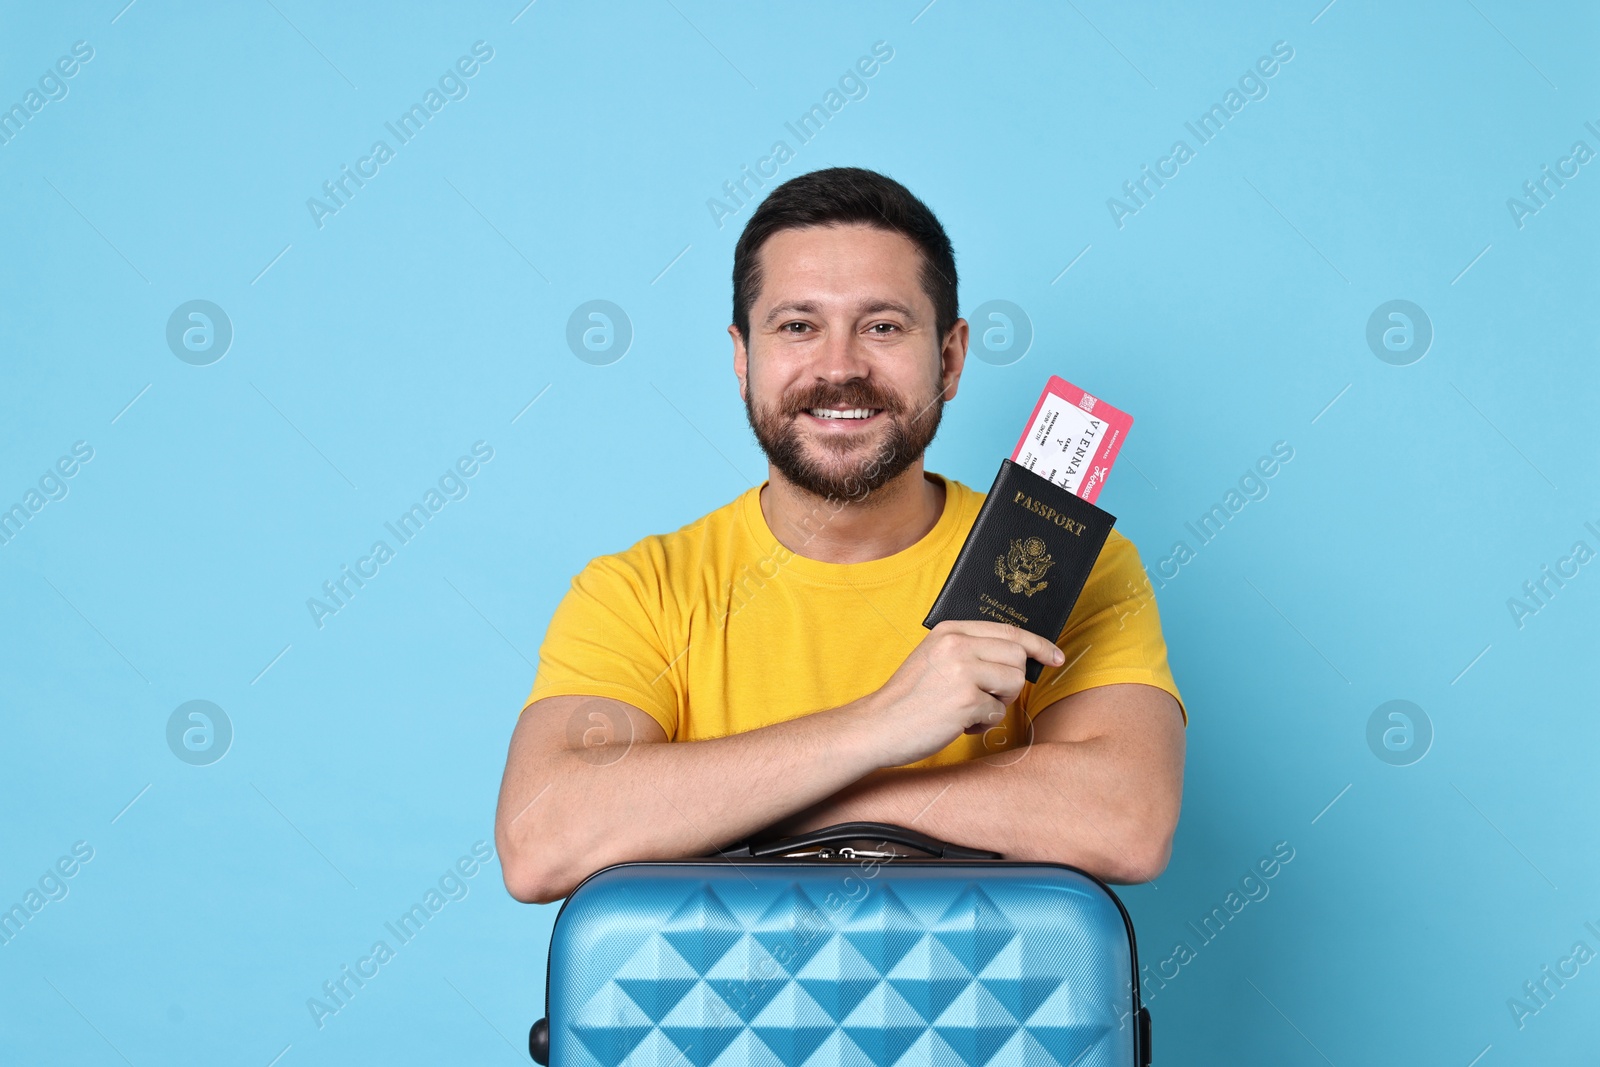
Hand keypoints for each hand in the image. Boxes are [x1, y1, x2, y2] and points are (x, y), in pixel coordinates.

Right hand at [856, 620, 1064, 767]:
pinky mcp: (964, 700)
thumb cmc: (908, 698)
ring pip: (1013, 684)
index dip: (1039, 644)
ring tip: (968, 710)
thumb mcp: (934, 657)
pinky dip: (982, 724)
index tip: (1055, 657)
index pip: (1009, 630)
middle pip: (1017, 657)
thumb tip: (1016, 656)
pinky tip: (957, 724)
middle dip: (1010, 682)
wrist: (877, 726)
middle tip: (987, 696)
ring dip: (997, 703)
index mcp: (950, 630)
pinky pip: (997, 712)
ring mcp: (961, 671)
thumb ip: (968, 650)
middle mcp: (956, 645)